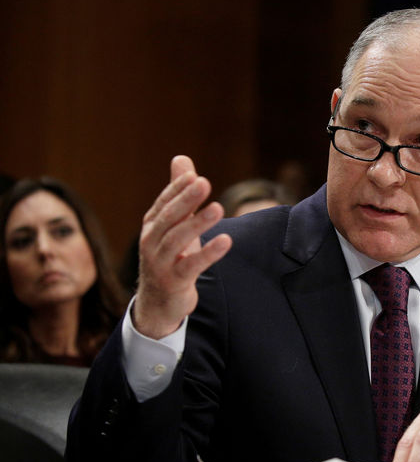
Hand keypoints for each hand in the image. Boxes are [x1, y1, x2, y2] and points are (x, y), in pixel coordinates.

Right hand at [132, 156, 231, 338]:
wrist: (157, 302)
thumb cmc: (169, 257)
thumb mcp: (174, 224)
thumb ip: (179, 193)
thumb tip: (182, 158)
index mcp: (152, 226)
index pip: (164, 203)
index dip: (177, 189)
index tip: (194, 176)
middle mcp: (151, 242)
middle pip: (169, 218)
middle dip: (186, 200)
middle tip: (204, 182)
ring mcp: (161, 263)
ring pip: (177, 240)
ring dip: (198, 223)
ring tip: (218, 208)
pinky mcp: (174, 282)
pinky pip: (192, 266)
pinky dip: (208, 254)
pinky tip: (225, 241)